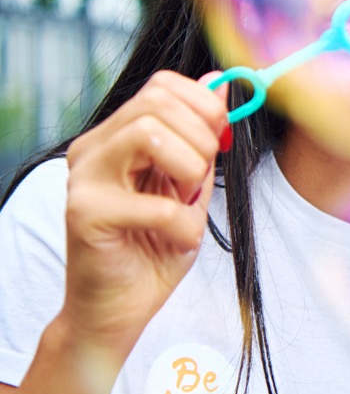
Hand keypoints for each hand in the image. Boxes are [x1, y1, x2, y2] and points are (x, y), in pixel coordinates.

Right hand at [61, 70, 227, 355]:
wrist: (118, 310)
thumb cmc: (154, 248)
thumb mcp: (190, 185)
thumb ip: (202, 138)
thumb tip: (221, 82)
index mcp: (116, 137)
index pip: (162, 85)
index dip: (204, 104)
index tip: (220, 141)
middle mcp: (93, 149)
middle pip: (158, 101)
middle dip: (202, 138)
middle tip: (200, 181)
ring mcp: (84, 179)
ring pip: (150, 132)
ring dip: (190, 170)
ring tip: (186, 204)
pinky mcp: (86, 215)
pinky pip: (158, 204)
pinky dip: (184, 225)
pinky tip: (177, 240)